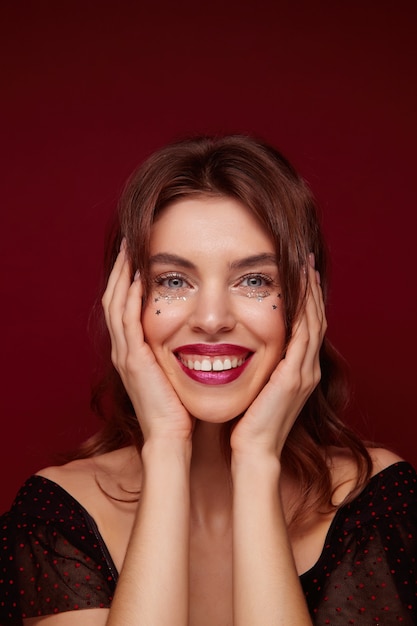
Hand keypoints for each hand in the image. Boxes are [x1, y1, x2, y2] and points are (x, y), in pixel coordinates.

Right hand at [102, 241, 193, 442]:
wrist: (171, 437)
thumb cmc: (179, 406)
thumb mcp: (174, 371)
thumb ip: (176, 350)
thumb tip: (197, 331)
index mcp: (133, 349)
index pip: (124, 304)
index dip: (128, 278)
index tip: (139, 254)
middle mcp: (123, 348)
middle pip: (114, 297)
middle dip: (120, 269)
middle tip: (128, 241)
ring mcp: (124, 353)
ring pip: (115, 304)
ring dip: (121, 274)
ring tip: (129, 248)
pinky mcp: (132, 359)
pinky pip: (125, 320)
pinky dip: (128, 296)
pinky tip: (136, 276)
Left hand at [230, 255, 326, 458]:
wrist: (254, 451)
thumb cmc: (250, 422)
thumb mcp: (259, 387)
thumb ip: (260, 367)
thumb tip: (242, 345)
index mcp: (299, 370)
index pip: (307, 327)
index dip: (306, 300)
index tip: (300, 275)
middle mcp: (307, 369)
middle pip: (316, 319)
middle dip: (312, 290)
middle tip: (308, 262)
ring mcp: (304, 373)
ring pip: (313, 323)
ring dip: (310, 294)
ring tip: (306, 268)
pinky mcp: (294, 377)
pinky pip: (303, 336)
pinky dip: (303, 312)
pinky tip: (298, 293)